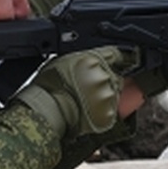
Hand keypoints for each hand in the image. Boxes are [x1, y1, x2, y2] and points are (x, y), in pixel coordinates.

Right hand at [13, 47, 129, 138]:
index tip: (120, 61)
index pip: (116, 54)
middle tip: (87, 86)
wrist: (47, 111)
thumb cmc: (49, 86)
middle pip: (115, 75)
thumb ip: (83, 60)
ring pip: (113, 94)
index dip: (116, 59)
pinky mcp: (108, 114)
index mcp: (94, 59)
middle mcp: (104, 76)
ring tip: (83, 100)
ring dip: (103, 96)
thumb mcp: (62, 61)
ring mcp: (108, 96)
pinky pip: (110, 110)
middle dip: (105, 80)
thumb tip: (90, 60)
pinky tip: (87, 111)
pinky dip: (102, 111)